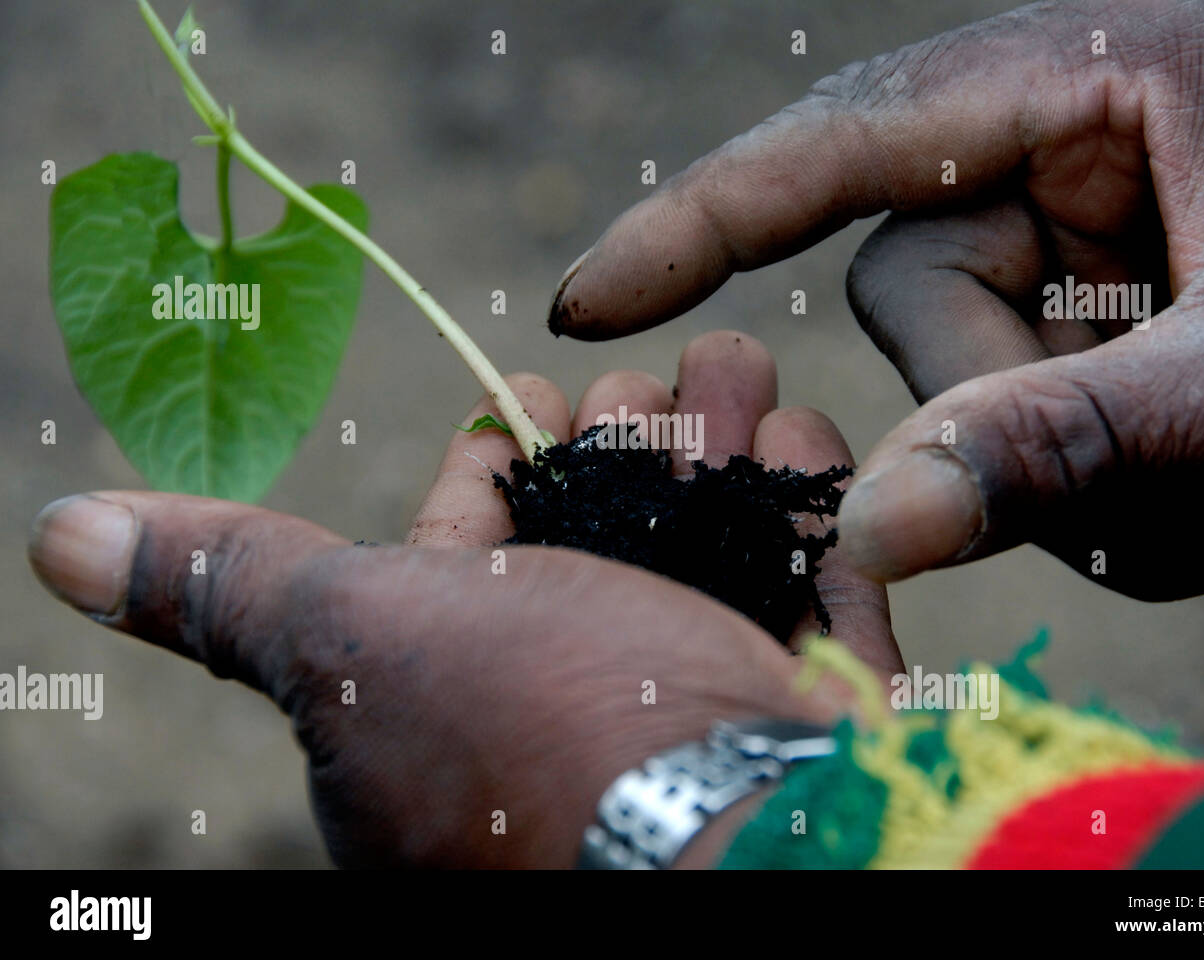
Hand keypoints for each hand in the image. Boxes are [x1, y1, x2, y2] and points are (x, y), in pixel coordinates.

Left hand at [28, 332, 896, 867]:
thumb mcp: (352, 639)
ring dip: (713, 433)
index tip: (523, 395)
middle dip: (617, 427)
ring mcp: (697, 684)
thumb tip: (55, 535)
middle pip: (598, 515)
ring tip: (722, 384)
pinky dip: (801, 490)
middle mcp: (576, 693)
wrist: (737, 831)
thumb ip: (231, 584)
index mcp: (459, 690)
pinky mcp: (799, 679)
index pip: (467, 544)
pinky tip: (787, 441)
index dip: (495, 456)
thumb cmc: (534, 728)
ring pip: (705, 516)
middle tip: (635, 390)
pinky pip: (808, 555)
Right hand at [547, 0, 1203, 599]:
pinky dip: (1094, 473)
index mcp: (1089, 65)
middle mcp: (1052, 140)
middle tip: (1167, 439)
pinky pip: (1014, 412)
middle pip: (903, 291)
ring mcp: (1064, 230)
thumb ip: (1066, 441)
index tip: (581, 306)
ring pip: (956, 374)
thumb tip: (865, 525)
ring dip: (1063, 450)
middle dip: (1002, 395)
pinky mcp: (1083, 307)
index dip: (695, 222)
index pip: (839, 142)